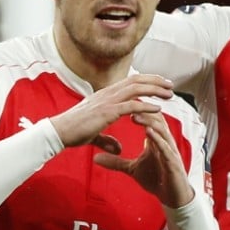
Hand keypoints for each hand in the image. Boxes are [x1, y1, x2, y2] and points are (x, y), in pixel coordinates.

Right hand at [50, 74, 172, 153]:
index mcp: (105, 95)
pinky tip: (158, 109)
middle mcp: (107, 93)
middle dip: (155, 81)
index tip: (160, 84)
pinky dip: (146, 106)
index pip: (129, 81)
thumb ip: (107, 140)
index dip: (146, 80)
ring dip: (155, 90)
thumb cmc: (73, 132)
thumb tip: (118, 149)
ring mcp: (107, 101)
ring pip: (136, 89)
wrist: (59, 132)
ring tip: (169, 94)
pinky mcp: (107, 112)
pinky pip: (131, 106)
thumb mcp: (94, 135)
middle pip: (136, 80)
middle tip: (171, 85)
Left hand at [94, 107, 193, 208]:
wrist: (173, 196)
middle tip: (127, 102)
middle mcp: (164, 141)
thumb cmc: (156, 179)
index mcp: (155, 139)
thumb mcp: (132, 169)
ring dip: (148, 122)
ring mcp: (169, 150)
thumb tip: (96, 158)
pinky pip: (166, 148)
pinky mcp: (173, 162)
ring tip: (135, 115)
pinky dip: (158, 139)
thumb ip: (116, 162)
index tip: (119, 102)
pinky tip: (148, 133)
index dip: (135, 109)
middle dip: (142, 110)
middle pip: (154, 119)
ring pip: (161, 130)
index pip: (147, 118)